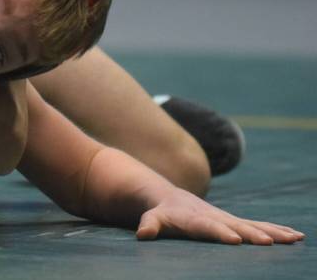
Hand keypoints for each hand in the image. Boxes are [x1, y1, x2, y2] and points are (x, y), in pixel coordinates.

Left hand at [136, 189, 304, 244]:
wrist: (172, 198)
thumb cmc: (163, 213)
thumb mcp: (153, 217)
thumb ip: (149, 224)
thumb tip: (142, 234)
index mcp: (196, 219)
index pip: (208, 227)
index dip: (220, 232)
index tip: (235, 240)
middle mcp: (216, 217)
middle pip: (236, 226)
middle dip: (252, 234)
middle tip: (269, 242)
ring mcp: (229, 219)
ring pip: (254, 225)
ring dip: (274, 231)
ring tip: (294, 238)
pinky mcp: (238, 223)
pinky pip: (260, 226)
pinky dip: (278, 229)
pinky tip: (297, 236)